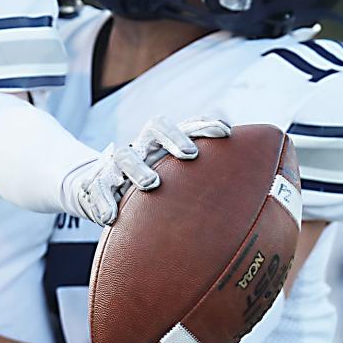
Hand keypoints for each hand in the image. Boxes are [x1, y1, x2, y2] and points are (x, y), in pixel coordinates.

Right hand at [76, 116, 230, 224]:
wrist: (92, 189)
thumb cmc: (145, 193)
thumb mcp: (171, 188)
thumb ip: (199, 191)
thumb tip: (250, 210)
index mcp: (161, 146)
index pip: (184, 126)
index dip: (203, 126)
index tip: (225, 132)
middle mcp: (141, 148)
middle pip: (155, 128)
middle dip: (174, 138)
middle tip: (191, 155)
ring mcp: (115, 165)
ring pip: (124, 156)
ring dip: (139, 167)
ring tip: (152, 184)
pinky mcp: (92, 183)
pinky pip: (95, 188)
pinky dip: (103, 200)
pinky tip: (109, 217)